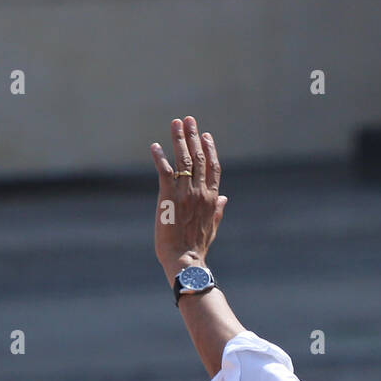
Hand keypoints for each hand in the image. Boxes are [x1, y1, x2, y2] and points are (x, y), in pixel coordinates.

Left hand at [151, 116, 227, 283]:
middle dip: (193, 137)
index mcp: (212, 198)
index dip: (209, 149)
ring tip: (176, 124)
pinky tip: (155, 146)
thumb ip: (218, 210)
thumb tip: (225, 198)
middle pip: (198, 158)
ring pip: (183, 160)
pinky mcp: (168, 197)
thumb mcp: (212, 227)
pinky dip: (159, 157)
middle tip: (188, 120)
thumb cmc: (196, 247)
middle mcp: (200, 192)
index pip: (213, 167)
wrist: (185, 260)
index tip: (205, 135)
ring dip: (179, 140)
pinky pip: (164, 171)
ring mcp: (185, 193)